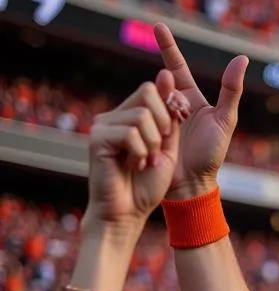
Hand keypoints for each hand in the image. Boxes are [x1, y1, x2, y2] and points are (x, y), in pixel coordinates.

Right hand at [84, 73, 181, 232]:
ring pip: (142, 115)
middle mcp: (114, 117)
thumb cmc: (147, 186)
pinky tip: (134, 166)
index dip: (168, 106)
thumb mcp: (166, 148)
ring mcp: (103, 125)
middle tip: (157, 151)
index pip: (152, 90)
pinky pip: (130, 133)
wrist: (129, 214)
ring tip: (144, 162)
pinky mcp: (97, 138)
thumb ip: (169, 118)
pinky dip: (141, 153)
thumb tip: (167, 76)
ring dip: (153, 144)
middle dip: (164, 124)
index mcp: (130, 117)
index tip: (170, 133)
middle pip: (148, 93)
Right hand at [155, 23, 247, 199]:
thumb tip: (242, 58)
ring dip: (161, 112)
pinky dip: (144, 121)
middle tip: (179, 113)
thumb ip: (232, 90)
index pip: (178, 67)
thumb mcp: (224, 121)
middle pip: (163, 85)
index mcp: (191, 100)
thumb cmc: (211, 156)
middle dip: (167, 93)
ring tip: (175, 133)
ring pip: (150, 100)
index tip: (157, 25)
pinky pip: (139, 117)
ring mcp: (157, 116)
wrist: (193, 185)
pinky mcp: (143, 129)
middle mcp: (172, 105)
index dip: (168, 46)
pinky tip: (149, 132)